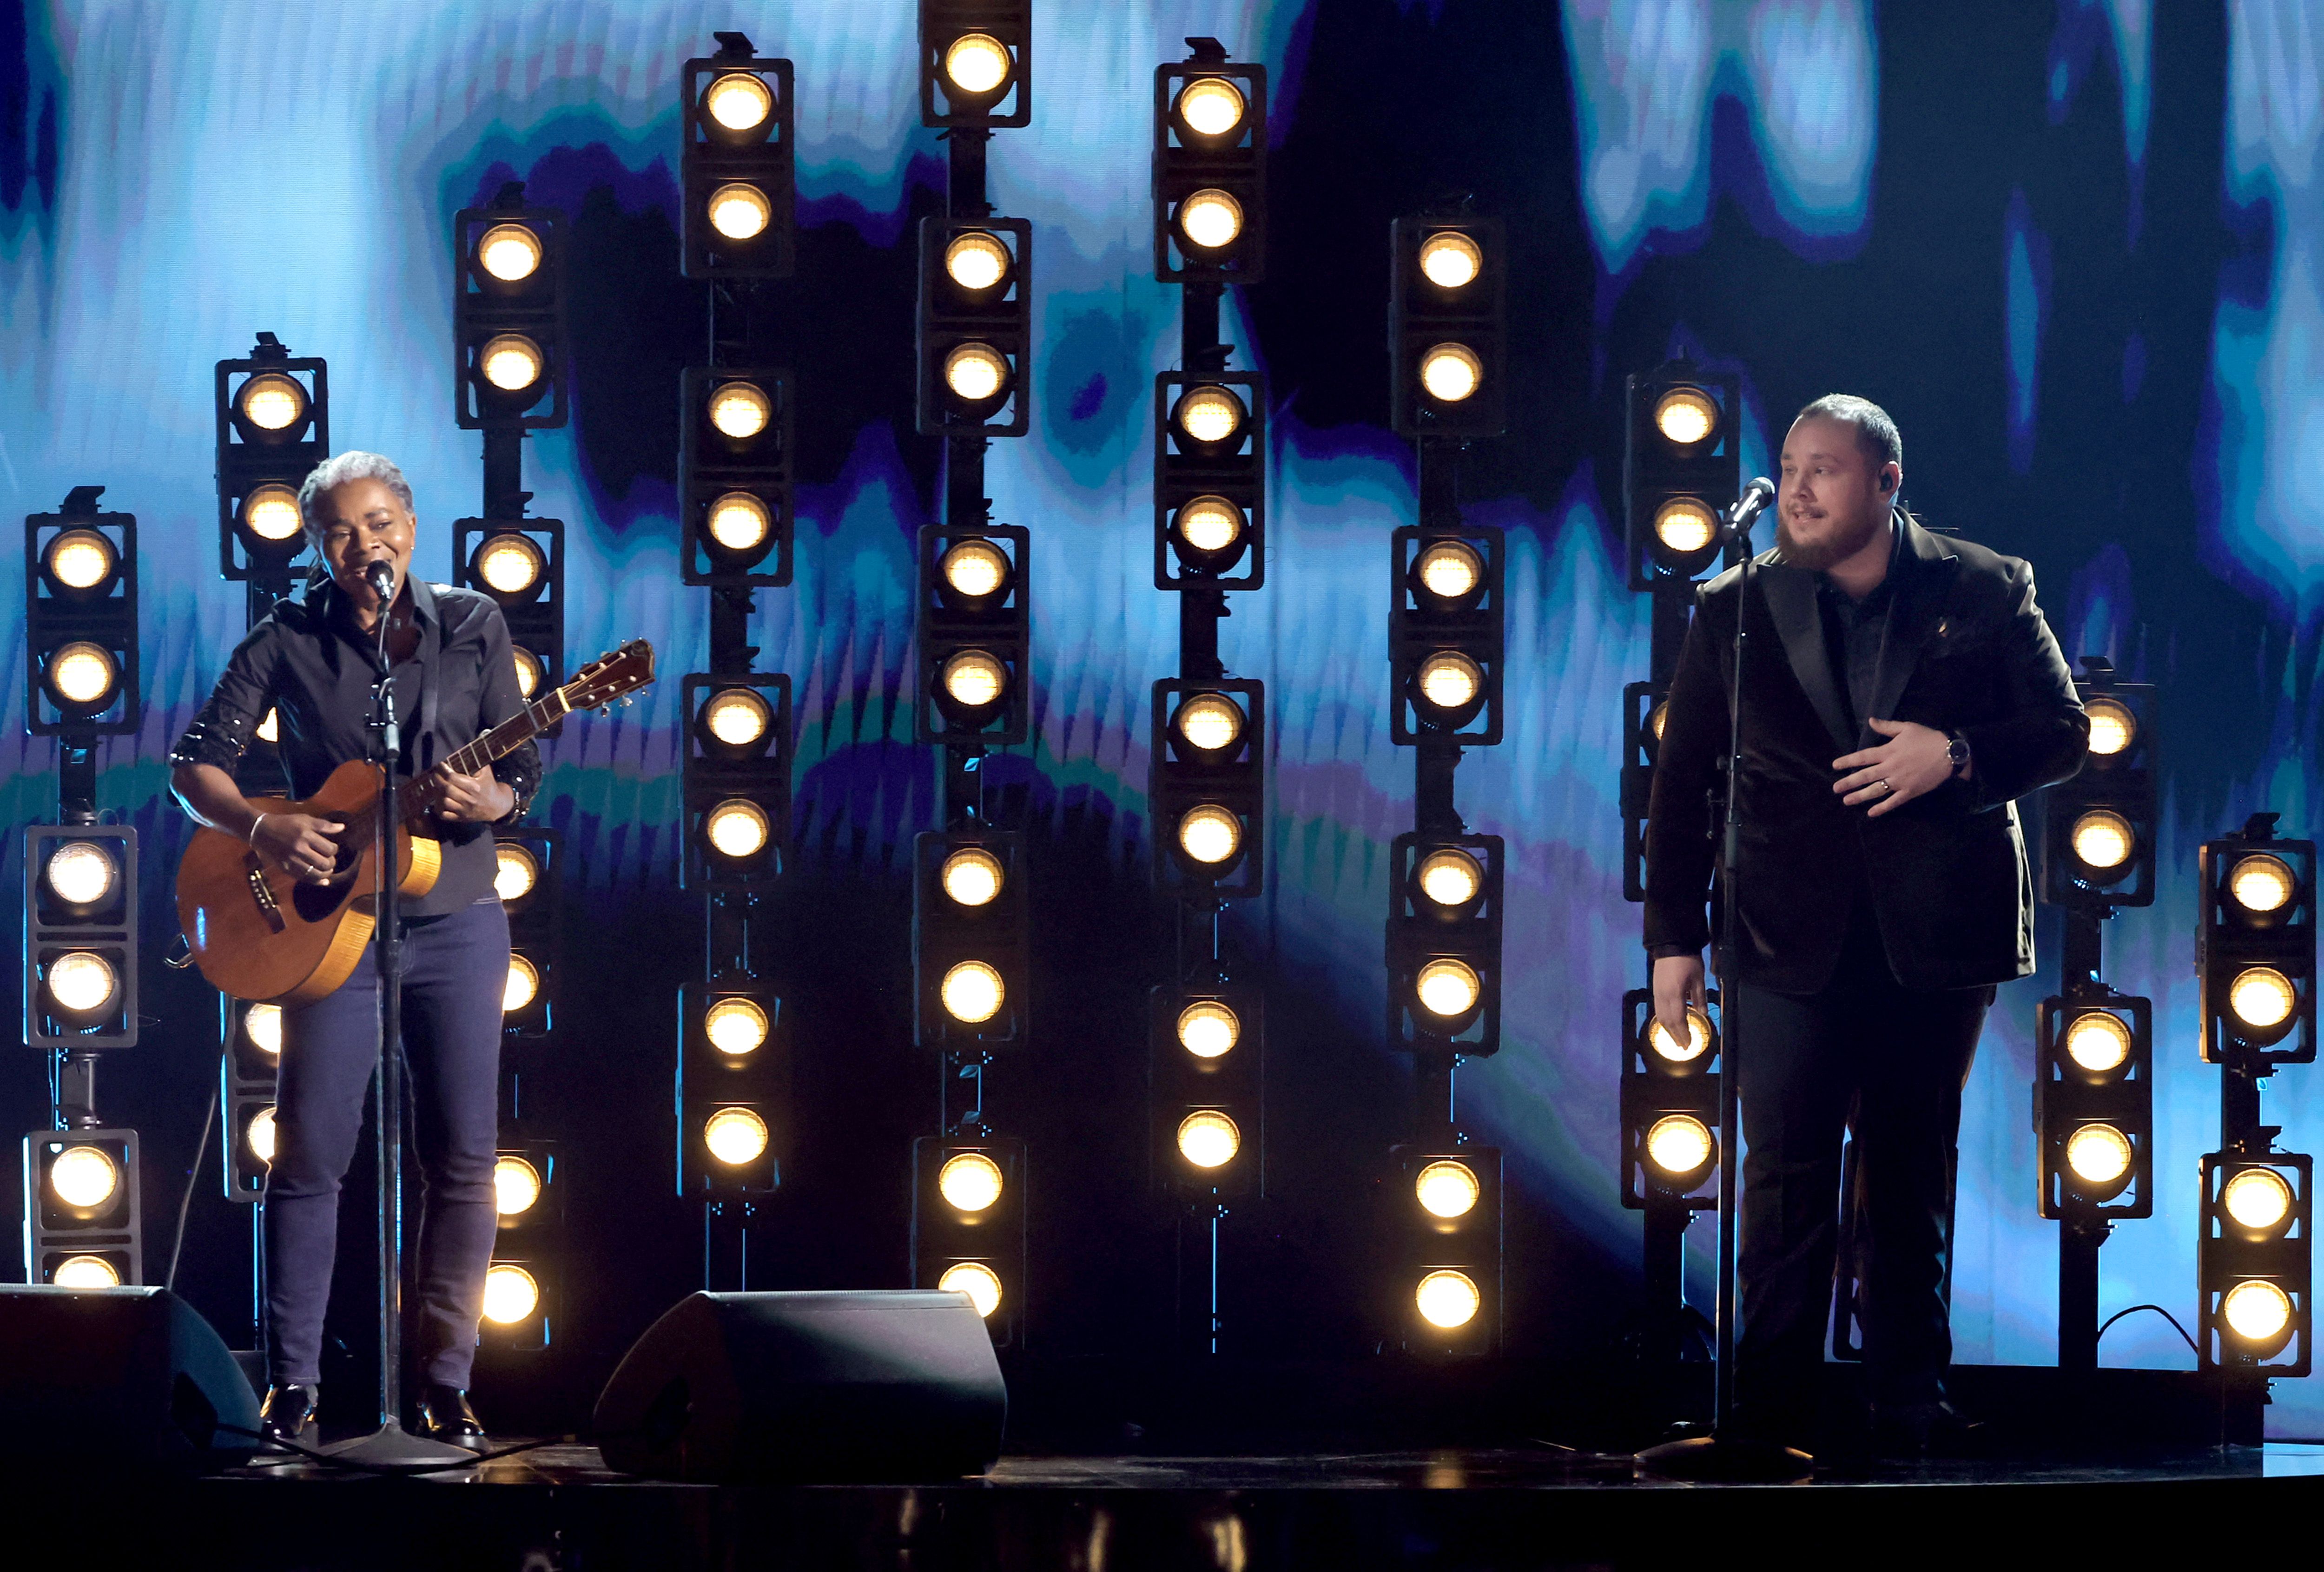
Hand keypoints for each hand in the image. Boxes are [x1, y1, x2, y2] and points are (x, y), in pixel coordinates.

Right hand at [252, 812, 344, 884]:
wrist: (262, 832)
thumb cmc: (286, 823)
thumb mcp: (305, 819)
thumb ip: (325, 825)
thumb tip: (342, 827)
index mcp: (305, 835)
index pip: (329, 849)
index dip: (335, 849)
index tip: (331, 847)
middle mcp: (298, 850)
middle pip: (324, 863)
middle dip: (331, 862)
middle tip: (329, 859)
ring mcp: (291, 861)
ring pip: (316, 874)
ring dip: (326, 873)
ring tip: (326, 869)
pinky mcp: (285, 869)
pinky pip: (304, 879)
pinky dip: (316, 881)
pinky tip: (323, 880)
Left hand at [423, 767, 514, 823]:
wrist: (497, 807)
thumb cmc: (489, 787)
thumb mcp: (487, 773)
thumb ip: (479, 761)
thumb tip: (476, 744)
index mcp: (474, 787)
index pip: (453, 778)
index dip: (444, 770)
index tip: (440, 765)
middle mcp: (468, 799)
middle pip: (446, 789)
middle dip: (438, 780)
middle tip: (436, 774)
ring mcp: (464, 810)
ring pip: (444, 801)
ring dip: (438, 793)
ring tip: (438, 786)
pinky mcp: (461, 818)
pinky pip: (445, 815)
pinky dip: (439, 808)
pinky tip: (439, 801)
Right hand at [1652, 953, 1706, 1044]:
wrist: (1671, 945)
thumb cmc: (1688, 961)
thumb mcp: (1698, 979)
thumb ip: (1700, 998)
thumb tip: (1704, 1014)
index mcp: (1675, 995)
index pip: (1678, 1020)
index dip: (1683, 1034)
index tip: (1688, 1044)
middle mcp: (1662, 997)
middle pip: (1667, 1022)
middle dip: (1675, 1035)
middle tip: (1683, 1046)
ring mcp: (1657, 994)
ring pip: (1660, 1017)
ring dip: (1668, 1029)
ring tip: (1676, 1038)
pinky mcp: (1655, 990)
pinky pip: (1658, 1010)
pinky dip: (1664, 1020)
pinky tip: (1670, 1023)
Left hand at [1833, 718, 1957, 816]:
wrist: (1950, 754)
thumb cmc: (1928, 738)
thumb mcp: (1907, 728)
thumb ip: (1887, 727)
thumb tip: (1870, 721)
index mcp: (1888, 751)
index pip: (1862, 757)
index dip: (1847, 761)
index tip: (1835, 766)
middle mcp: (1890, 767)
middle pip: (1865, 776)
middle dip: (1849, 782)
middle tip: (1835, 788)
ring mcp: (1900, 781)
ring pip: (1876, 790)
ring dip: (1860, 796)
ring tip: (1847, 801)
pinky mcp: (1910, 791)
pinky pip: (1893, 802)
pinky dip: (1882, 808)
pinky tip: (1871, 813)